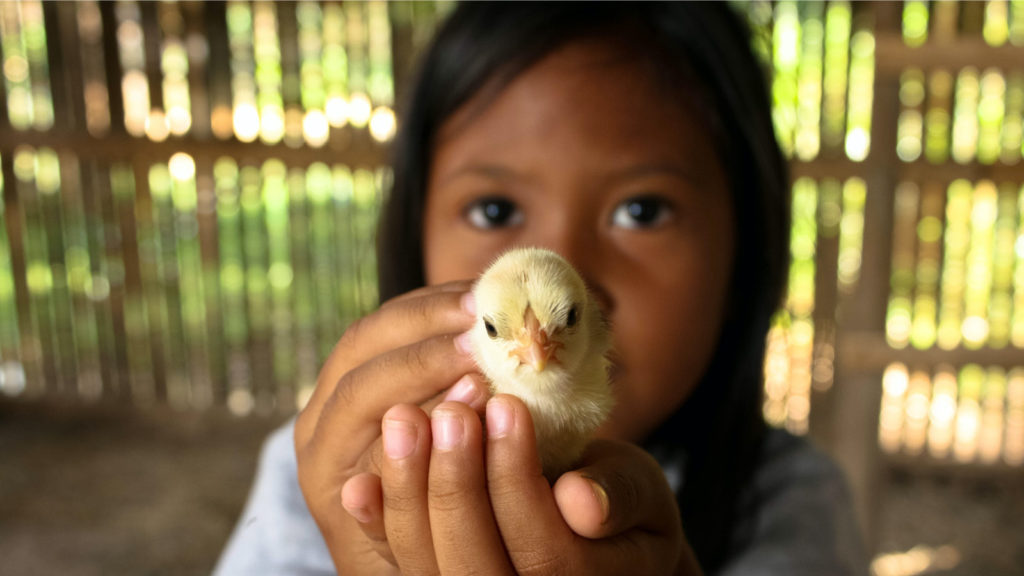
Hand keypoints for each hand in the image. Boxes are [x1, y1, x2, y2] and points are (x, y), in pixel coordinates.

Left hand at [294, 281, 489, 573]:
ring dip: (434, 306)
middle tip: (487, 317)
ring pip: (376, 328)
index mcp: (327, 466)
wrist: (412, 549)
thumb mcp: (428, 528)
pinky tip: (481, 299)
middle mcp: (321, 424)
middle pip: (362, 351)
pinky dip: (437, 305)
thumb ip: (442, 472)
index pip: (365, 398)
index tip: (482, 363)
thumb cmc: (427, 550)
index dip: (423, 371)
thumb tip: (473, 394)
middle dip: (428, 329)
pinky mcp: (367, 371)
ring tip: (490, 298)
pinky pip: (395, 323)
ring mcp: (339, 393)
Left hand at [354, 394, 701, 574]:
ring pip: (426, 568)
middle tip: (452, 413)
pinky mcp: (435, 575)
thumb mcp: (642, 497)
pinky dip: (377, 526)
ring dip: (408, 493)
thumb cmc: (623, 506)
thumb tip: (580, 498)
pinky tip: (360, 486)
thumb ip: (621, 496)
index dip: (519, 482)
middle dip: (456, 485)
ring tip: (406, 420)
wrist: (597, 539)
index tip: (507, 406)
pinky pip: (399, 565)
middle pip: (473, 568)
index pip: (545, 554)